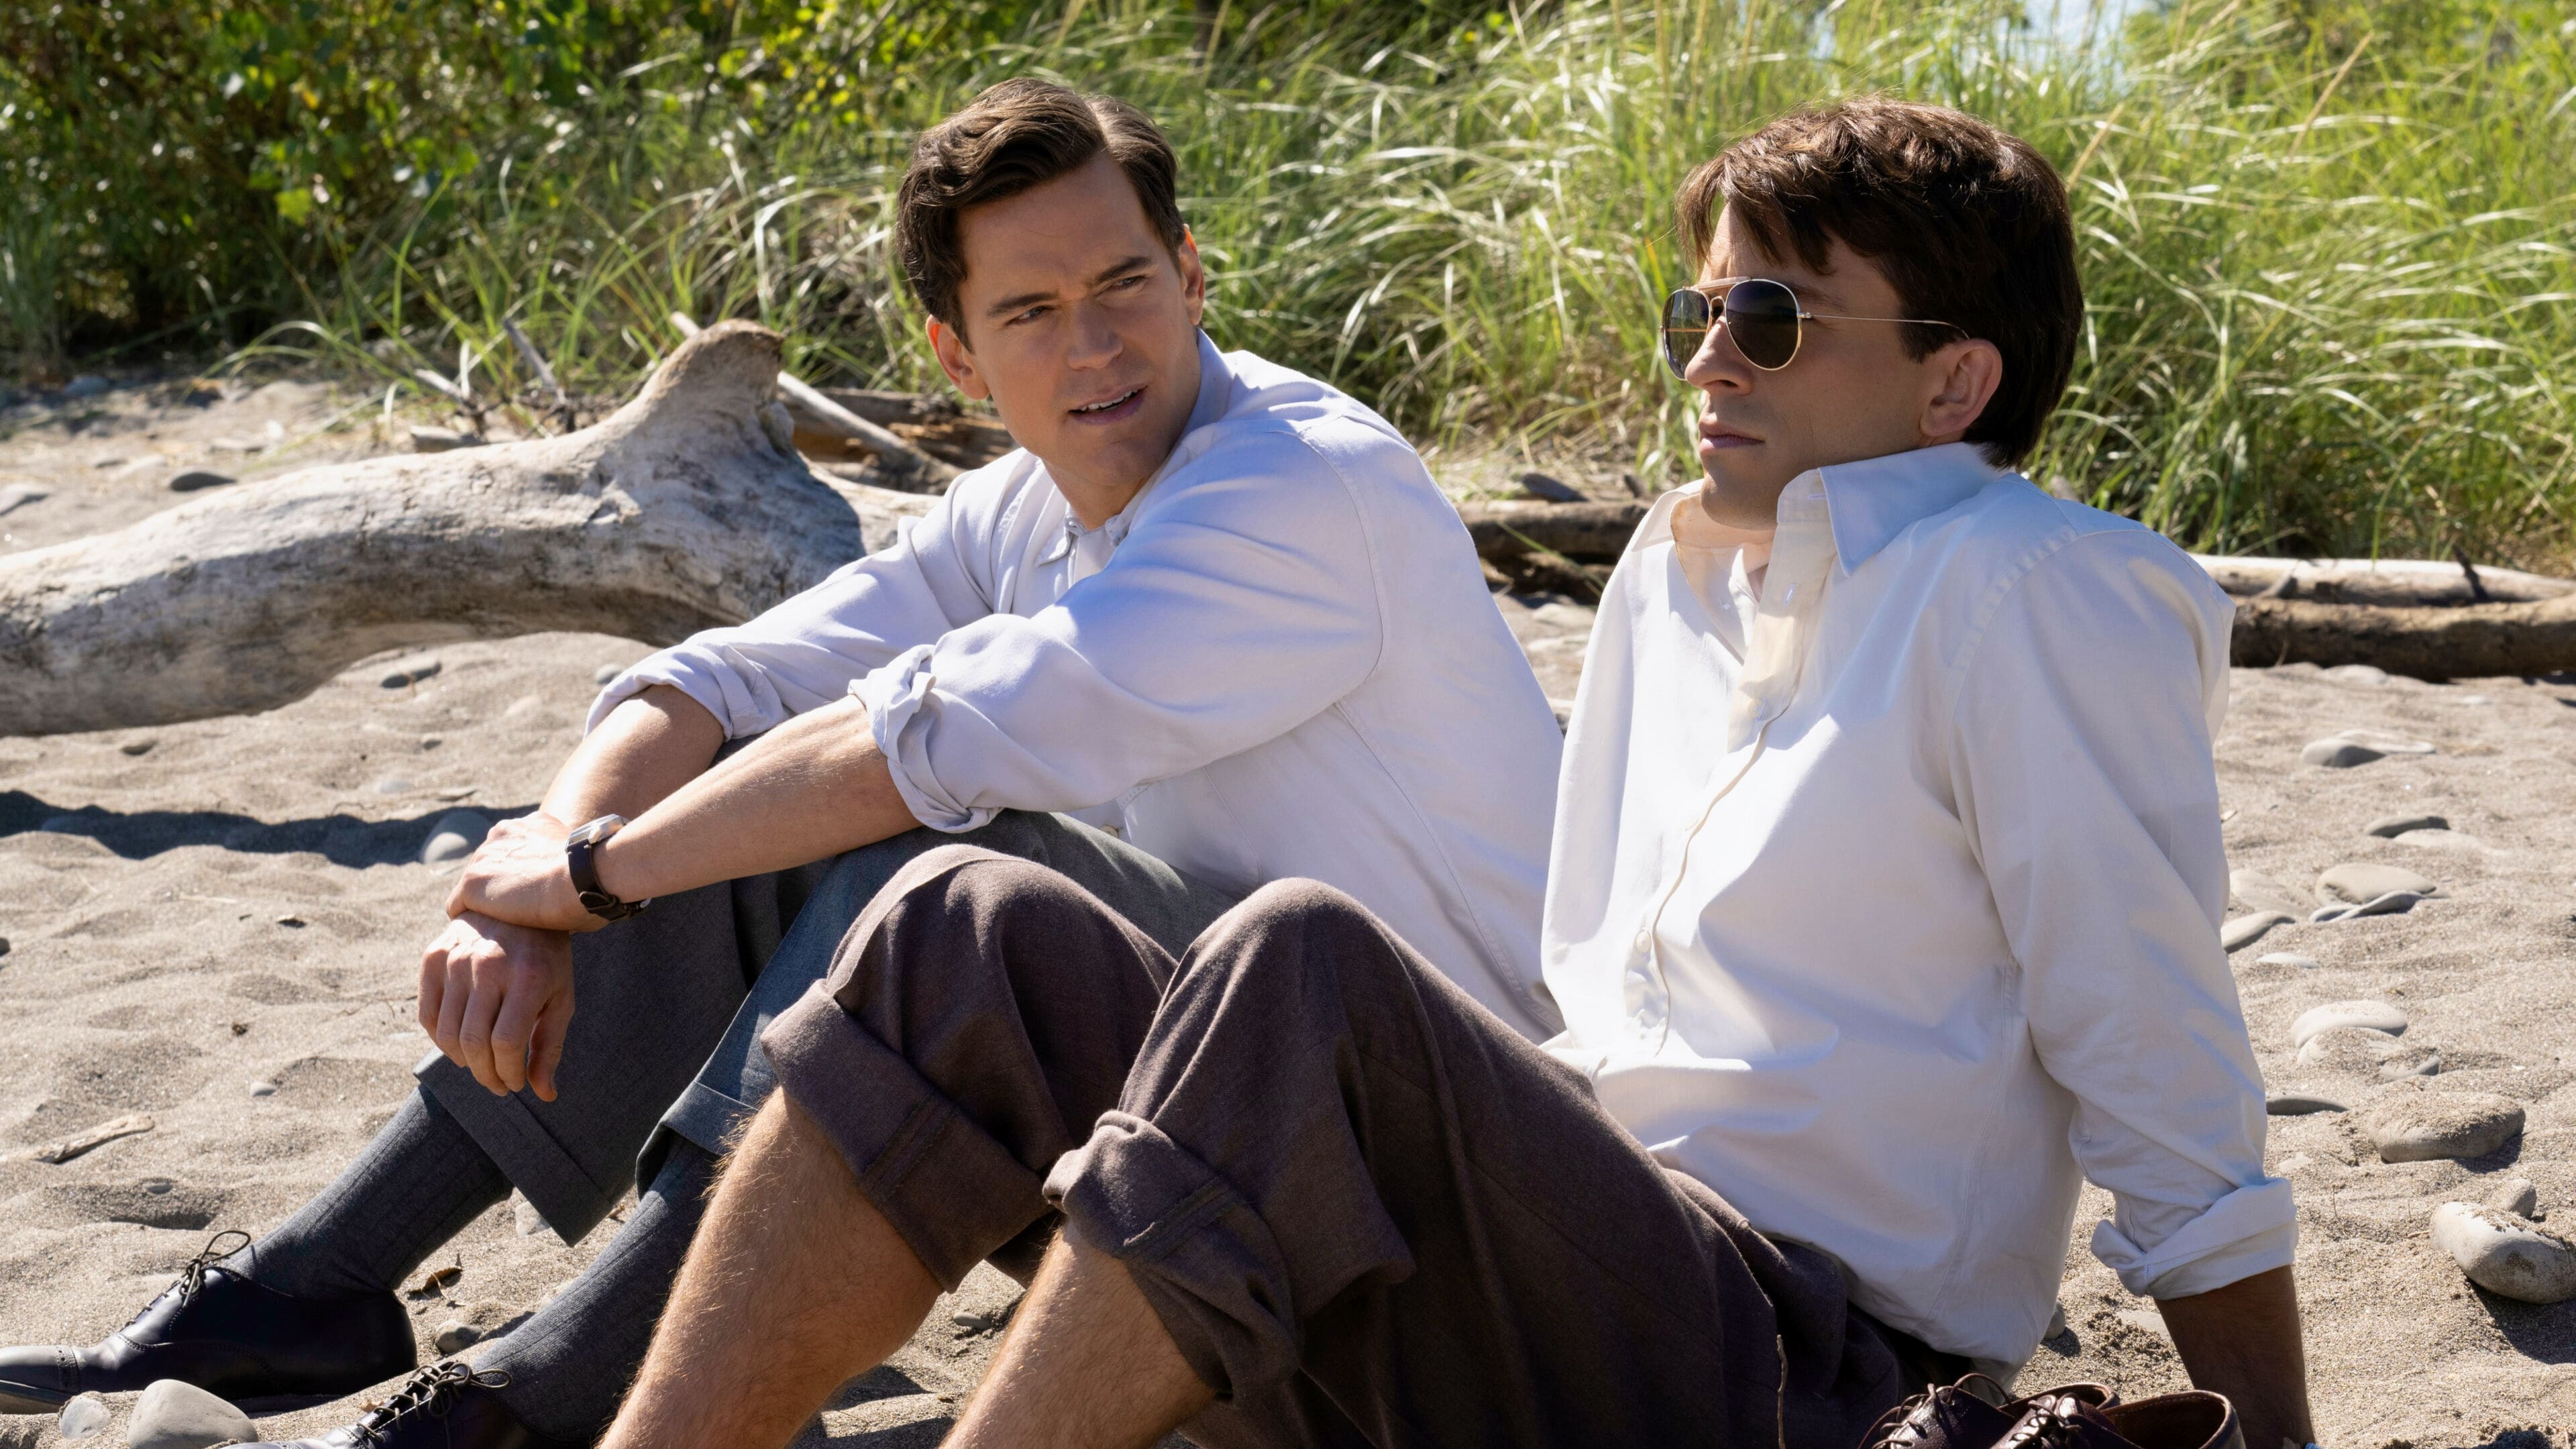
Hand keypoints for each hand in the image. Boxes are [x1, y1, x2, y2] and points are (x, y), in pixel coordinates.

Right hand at [419, 910, 575, 1099]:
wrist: (518, 907)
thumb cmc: (546, 962)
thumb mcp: (560, 999)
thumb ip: (550, 1047)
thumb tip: (545, 1095)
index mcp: (528, 976)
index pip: (506, 1042)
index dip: (508, 1073)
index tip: (515, 1084)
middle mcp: (488, 965)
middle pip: (473, 1043)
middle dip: (485, 1075)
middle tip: (498, 1085)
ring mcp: (456, 958)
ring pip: (446, 1034)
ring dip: (462, 1061)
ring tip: (481, 1066)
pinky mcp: (433, 956)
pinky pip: (427, 1014)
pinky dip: (439, 1039)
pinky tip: (459, 1045)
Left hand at [447, 811, 596, 932]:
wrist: (586, 877)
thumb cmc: (597, 878)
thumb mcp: (580, 860)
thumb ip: (562, 866)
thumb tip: (570, 891)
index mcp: (531, 824)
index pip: (513, 851)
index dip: (520, 876)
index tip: (530, 894)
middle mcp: (503, 832)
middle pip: (489, 867)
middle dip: (500, 888)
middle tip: (515, 915)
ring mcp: (483, 858)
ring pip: (473, 888)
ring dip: (485, 906)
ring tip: (499, 930)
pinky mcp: (470, 884)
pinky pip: (458, 909)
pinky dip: (470, 923)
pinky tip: (485, 937)